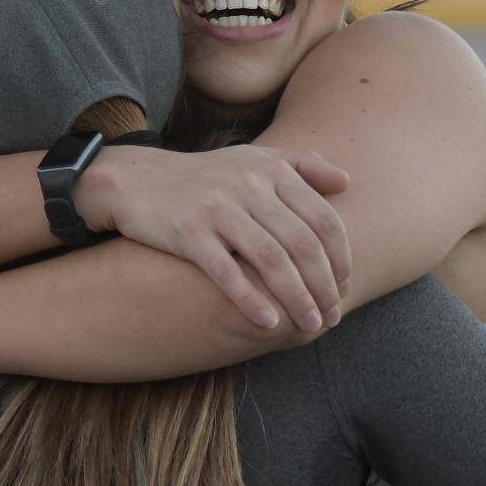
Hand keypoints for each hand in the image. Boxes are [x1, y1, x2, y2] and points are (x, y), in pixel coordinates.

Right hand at [76, 144, 351, 331]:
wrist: (138, 180)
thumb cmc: (206, 177)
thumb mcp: (254, 161)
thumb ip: (303, 166)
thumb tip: (347, 181)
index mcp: (272, 171)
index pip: (323, 219)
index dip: (341, 257)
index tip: (345, 286)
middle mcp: (249, 186)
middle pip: (302, 243)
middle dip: (324, 285)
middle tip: (333, 316)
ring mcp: (218, 208)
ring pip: (271, 260)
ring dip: (297, 298)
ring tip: (310, 325)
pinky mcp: (187, 232)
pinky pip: (226, 272)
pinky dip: (251, 299)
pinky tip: (269, 322)